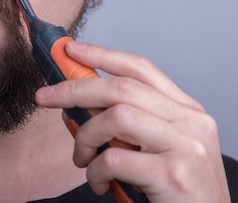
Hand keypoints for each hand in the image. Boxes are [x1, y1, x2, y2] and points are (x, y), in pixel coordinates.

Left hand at [35, 41, 230, 202]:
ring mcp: (186, 147)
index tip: (72, 49)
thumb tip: (77, 105)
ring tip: (83, 160)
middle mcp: (192, 123)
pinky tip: (100, 184)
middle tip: (46, 98)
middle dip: (75, 89)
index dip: (103, 55)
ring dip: (86, 137)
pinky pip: (115, 159)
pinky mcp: (173, 175)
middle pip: (122, 87)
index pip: (142, 69)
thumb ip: (127, 128)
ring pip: (116, 117)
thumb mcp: (159, 152)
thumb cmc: (179, 196)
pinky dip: (96, 171)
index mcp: (188, 113)